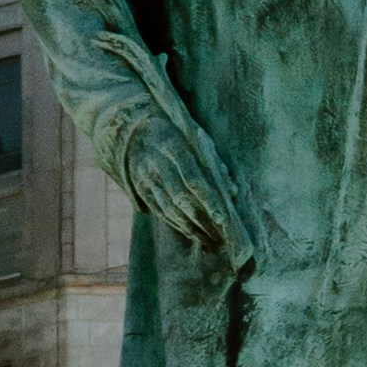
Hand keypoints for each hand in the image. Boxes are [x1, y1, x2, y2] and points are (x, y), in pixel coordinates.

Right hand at [105, 90, 254, 267]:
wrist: (134, 128)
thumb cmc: (177, 133)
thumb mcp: (197, 139)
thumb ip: (215, 163)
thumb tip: (232, 192)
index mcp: (172, 145)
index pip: (193, 179)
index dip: (208, 200)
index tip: (223, 219)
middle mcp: (155, 162)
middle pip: (180, 197)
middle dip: (201, 220)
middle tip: (220, 235)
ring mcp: (144, 176)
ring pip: (168, 208)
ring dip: (189, 227)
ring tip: (208, 239)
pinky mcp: (138, 187)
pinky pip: (158, 210)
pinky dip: (175, 223)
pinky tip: (190, 231)